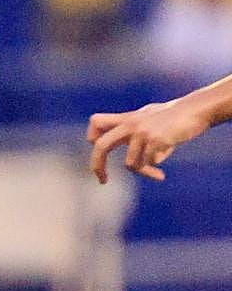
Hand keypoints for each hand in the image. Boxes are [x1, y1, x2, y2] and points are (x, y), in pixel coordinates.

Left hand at [87, 100, 208, 183]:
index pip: (95, 122)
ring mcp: (143, 131)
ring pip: (130, 164)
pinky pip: (148, 163)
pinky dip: (154, 169)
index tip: (100, 155)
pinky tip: (164, 165)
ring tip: (155, 172)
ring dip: (143, 171)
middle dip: (97, 167)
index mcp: (126, 119)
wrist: (197, 109)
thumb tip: (124, 156)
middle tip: (102, 181)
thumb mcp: (148, 119)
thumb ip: (131, 131)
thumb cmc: (174, 118)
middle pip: (100, 146)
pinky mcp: (156, 139)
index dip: (92, 138)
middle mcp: (130, 124)